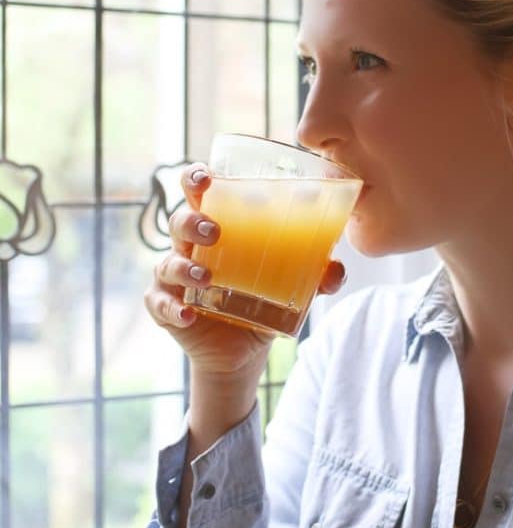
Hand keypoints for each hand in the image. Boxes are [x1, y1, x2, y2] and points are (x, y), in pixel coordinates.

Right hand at [144, 163, 347, 382]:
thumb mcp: (291, 285)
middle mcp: (191, 247)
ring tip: (205, 277)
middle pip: (179, 221)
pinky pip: (161, 305)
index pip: (199, 194)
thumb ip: (316, 276)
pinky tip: (188, 315)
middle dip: (191, 221)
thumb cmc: (260, 299)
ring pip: (168, 263)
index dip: (195, 179)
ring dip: (184, 267)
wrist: (242, 350)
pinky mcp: (166, 309)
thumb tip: (337, 270)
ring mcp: (174, 279)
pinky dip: (172, 309)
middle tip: (214, 230)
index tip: (205, 177)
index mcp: (218, 228)